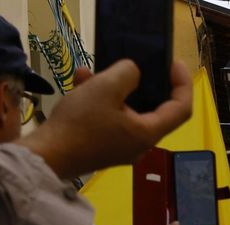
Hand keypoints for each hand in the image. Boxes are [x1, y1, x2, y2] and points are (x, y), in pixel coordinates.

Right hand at [23, 61, 192, 178]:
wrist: (46, 156)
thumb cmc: (79, 123)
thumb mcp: (105, 88)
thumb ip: (127, 74)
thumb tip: (133, 73)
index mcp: (148, 133)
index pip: (181, 109)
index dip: (183, 84)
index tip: (174, 63)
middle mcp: (140, 143)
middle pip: (152, 108)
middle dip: (138, 82)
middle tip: (129, 64)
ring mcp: (121, 146)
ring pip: (125, 109)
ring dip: (110, 87)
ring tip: (89, 72)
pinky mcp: (103, 146)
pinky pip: (109, 117)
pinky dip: (99, 100)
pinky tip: (80, 82)